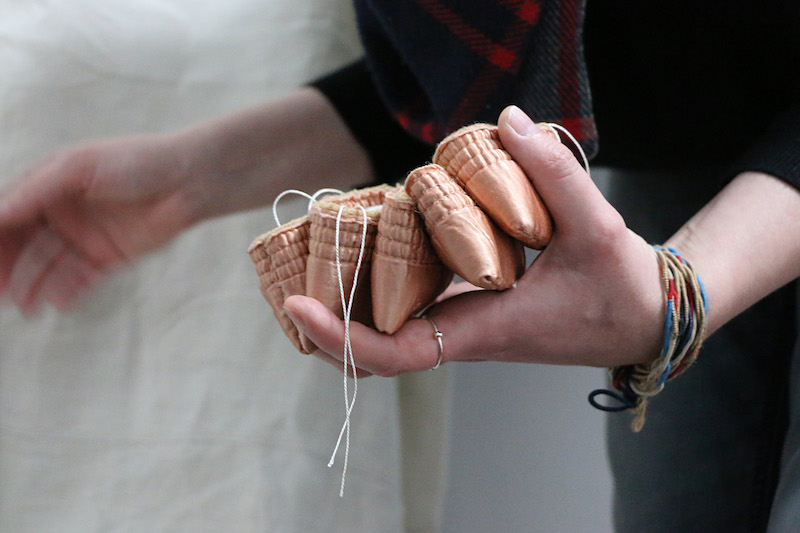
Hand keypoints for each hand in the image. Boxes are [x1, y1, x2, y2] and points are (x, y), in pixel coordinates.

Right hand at [0, 87, 372, 315]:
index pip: (11, 213)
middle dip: (8, 266)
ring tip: (26, 305)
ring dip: (34, 284)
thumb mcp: (79, 167)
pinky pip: (80, 277)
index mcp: (51, 185)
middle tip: (0, 289)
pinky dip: (66, 289)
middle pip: (24, 243)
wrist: (190, 181)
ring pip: (49, 265)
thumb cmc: (137, 161)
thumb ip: (37, 191)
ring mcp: (86, 235)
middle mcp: (64, 212)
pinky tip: (57, 302)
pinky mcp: (109, 256)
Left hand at [283, 105, 665, 374]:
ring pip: (390, 329)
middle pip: (375, 348)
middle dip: (327, 324)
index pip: (397, 353)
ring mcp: (466, 324)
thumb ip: (553, 172)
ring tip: (317, 253)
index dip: (342, 338)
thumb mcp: (598, 227)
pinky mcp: (473, 310)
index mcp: (486, 329)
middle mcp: (465, 334)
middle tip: (289, 275)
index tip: (298, 307)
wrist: (643, 317)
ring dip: (348, 304)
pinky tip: (372, 243)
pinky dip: (382, 284)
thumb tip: (505, 121)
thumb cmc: (624, 287)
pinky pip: (413, 307)